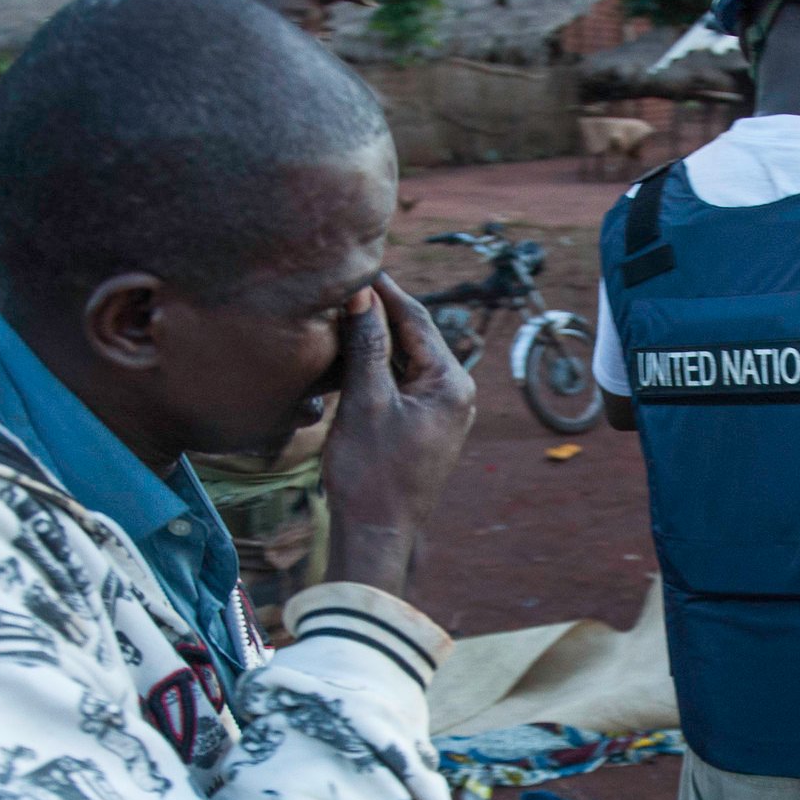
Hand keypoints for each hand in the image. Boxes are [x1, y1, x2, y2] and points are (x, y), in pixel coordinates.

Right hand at [321, 274, 475, 595]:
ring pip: (407, 360)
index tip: (359, 265)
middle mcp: (456, 394)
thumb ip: (368, 345)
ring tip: (343, 312)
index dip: (386, 291)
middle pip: (415, 336)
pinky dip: (379, 367)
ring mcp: (442, 413)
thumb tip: (362, 296)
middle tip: (346, 283)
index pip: (418, 319)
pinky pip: (403, 384)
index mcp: (451, 384)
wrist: (376, 534)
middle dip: (381, 311)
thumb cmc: (371, 474)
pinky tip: (351, 356)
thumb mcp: (365, 402)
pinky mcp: (425, 427)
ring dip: (377, 339)